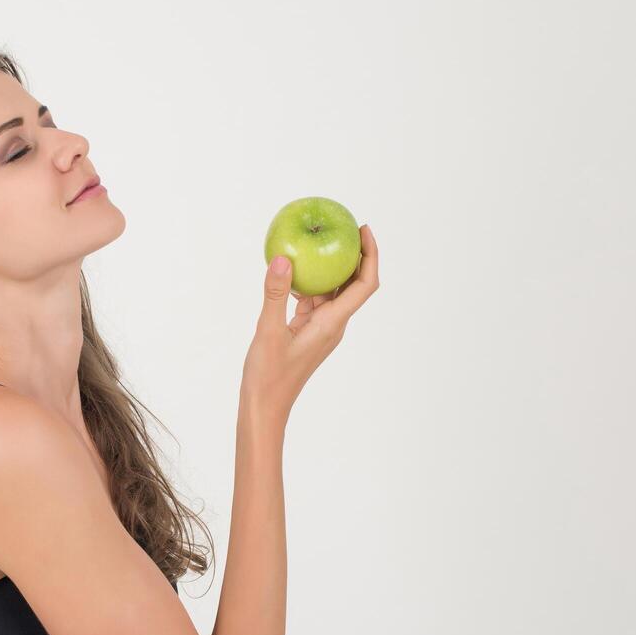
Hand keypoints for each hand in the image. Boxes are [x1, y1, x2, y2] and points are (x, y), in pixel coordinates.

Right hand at [242, 223, 379, 419]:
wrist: (265, 407)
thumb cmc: (269, 376)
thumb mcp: (268, 331)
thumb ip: (275, 294)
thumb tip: (281, 258)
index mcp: (332, 324)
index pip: (364, 285)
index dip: (370, 255)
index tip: (363, 230)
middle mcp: (333, 325)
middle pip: (353, 285)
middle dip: (353, 256)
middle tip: (342, 227)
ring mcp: (320, 329)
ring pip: (332, 292)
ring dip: (328, 269)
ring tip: (316, 243)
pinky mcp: (307, 332)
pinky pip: (314, 302)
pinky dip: (307, 285)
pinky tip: (291, 272)